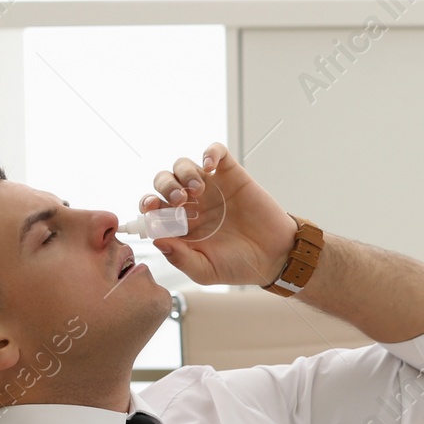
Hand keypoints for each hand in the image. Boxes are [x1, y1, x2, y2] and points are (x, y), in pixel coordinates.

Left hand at [141, 143, 297, 287]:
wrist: (274, 256)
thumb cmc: (238, 266)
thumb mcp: (205, 270)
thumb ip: (180, 258)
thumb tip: (157, 239)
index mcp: (180, 226)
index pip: (154, 208)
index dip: (148, 205)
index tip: (153, 209)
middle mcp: (192, 204)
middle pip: (164, 182)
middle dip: (164, 186)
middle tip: (178, 200)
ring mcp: (211, 188)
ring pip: (183, 166)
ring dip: (183, 173)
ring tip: (196, 190)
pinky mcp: (231, 175)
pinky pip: (216, 153)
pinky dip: (209, 152)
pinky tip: (209, 165)